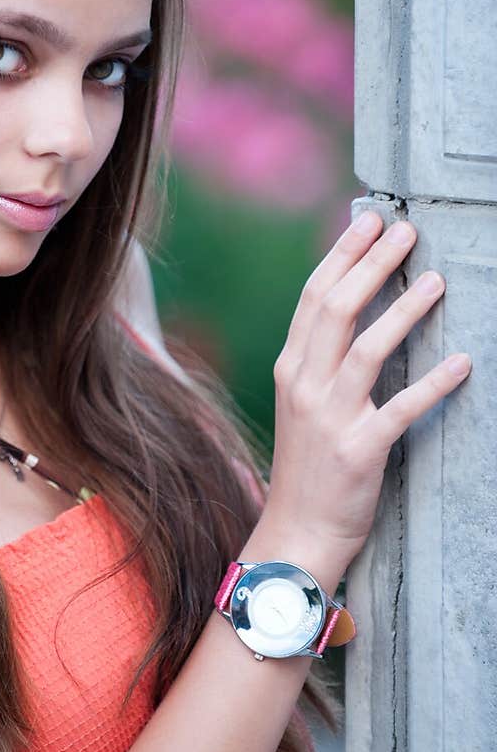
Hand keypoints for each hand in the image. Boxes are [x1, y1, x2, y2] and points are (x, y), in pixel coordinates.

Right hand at [259, 212, 471, 581]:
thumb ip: (322, 357)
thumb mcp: (303, 402)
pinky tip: (461, 363)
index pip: (312, 297)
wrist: (298, 530)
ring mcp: (329, 418)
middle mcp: (304, 385)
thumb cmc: (309, 464)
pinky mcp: (359, 450)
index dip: (342, 255)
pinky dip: (434, 384)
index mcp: (290, 368)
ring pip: (366, 351)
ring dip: (403, 312)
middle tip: (407, 233)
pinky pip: (401, 409)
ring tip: (436, 281)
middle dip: (372, 265)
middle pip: (336, 310)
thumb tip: (352, 306)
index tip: (369, 220)